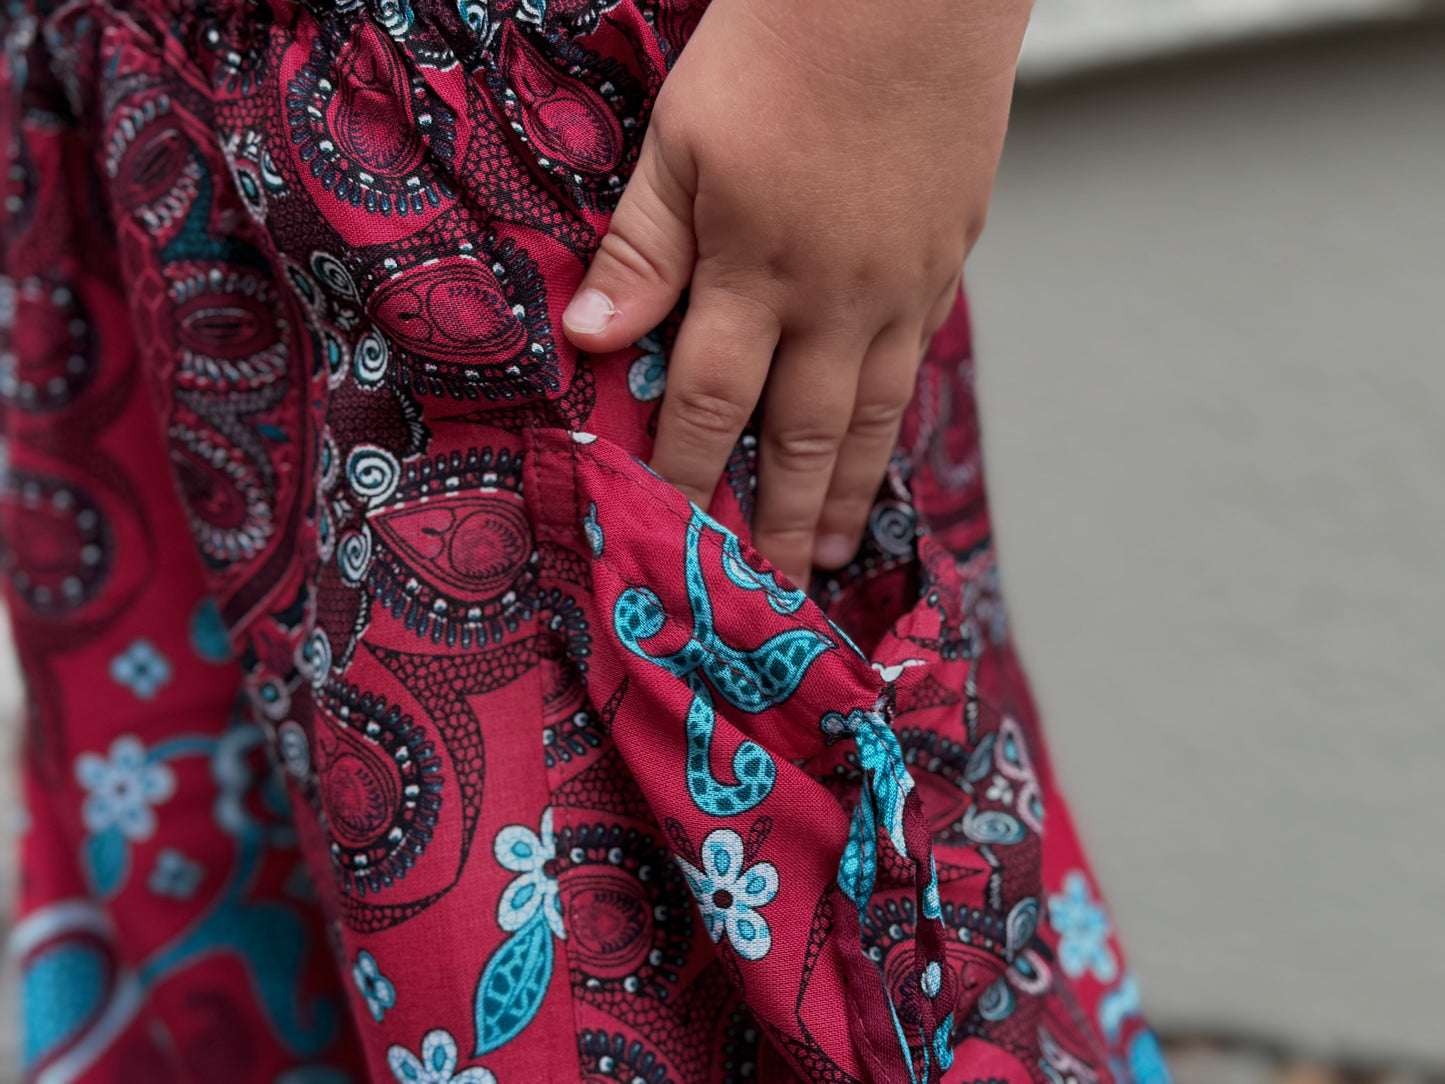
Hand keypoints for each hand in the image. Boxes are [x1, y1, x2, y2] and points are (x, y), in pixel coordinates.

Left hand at [562, 0, 1029, 585]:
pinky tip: (880, 445)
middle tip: (770, 590)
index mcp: (755, 270)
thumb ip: (642, 247)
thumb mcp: (684, 138)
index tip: (670, 538)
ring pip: (871, 417)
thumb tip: (591, 340)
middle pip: (801, 437)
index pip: (708, 402)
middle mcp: (835, 299)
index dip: (684, 475)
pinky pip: (917, 362)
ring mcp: (900, 286)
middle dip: (778, 522)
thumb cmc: (783, 46)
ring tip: (832, 550)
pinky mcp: (946, 258)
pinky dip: (893, 421)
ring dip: (846, 492)